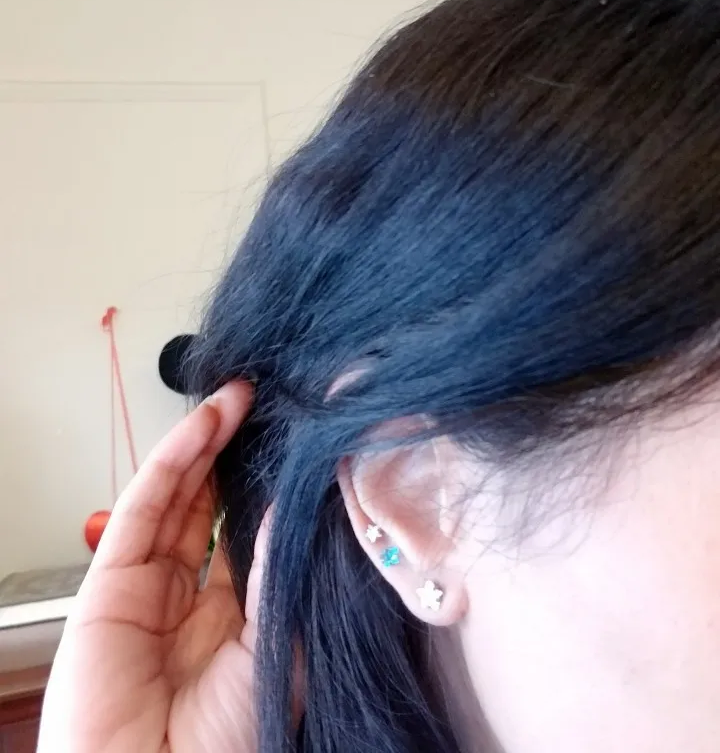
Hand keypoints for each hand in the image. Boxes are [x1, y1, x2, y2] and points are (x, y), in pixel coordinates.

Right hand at [38, 380, 264, 752]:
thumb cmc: (228, 745)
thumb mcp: (279, 644)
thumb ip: (282, 569)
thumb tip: (297, 503)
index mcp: (232, 622)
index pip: (246, 535)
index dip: (264, 486)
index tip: (292, 442)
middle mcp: (188, 600)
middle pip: (209, 508)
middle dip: (234, 455)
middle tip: (264, 406)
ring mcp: (146, 588)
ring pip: (176, 498)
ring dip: (205, 443)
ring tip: (239, 399)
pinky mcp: (109, 581)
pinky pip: (145, 507)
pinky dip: (173, 461)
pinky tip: (205, 426)